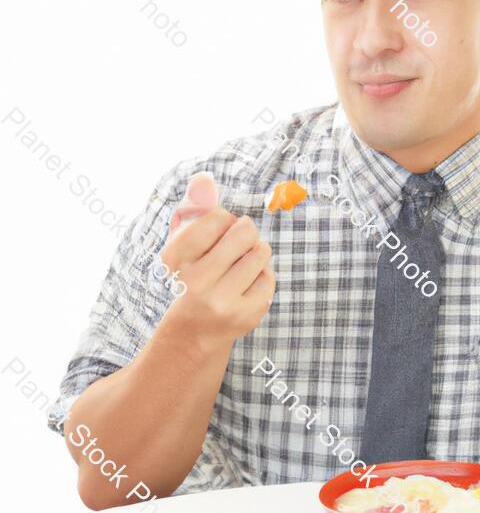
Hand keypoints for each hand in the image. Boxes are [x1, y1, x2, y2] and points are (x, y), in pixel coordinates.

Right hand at [160, 175, 275, 348]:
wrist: (192, 334)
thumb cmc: (190, 277)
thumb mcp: (183, 243)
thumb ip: (193, 207)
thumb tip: (205, 178)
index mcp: (177, 259)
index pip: (218, 217)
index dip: (224, 221)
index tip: (217, 234)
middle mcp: (197, 281)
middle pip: (245, 231)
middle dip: (245, 233)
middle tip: (235, 246)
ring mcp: (223, 301)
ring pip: (261, 252)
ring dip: (255, 253)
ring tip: (240, 265)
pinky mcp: (246, 315)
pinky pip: (269, 277)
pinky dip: (261, 276)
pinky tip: (245, 287)